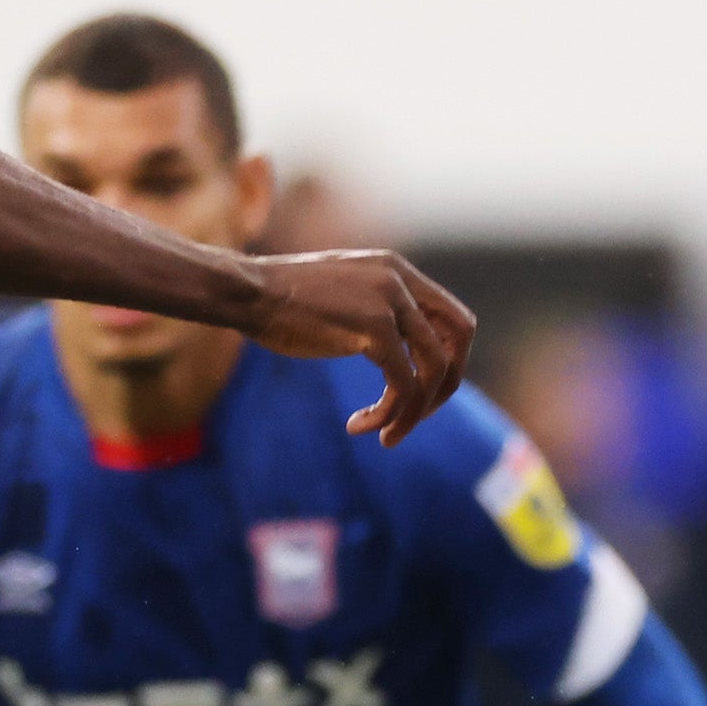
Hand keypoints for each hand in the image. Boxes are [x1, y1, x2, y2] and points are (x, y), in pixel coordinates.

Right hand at [250, 250, 477, 443]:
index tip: (423, 389)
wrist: (247, 293)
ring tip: (385, 435)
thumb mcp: (343, 296)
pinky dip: (391, 414)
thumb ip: (376, 311)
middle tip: (415, 416)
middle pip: (459, 340)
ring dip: (414, 412)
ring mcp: (390, 302)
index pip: (454, 317)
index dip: (449, 359)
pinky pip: (404, 385)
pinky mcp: (375, 329)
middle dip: (444, 386)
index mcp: (396, 270)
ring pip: (433, 370)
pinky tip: (361, 426)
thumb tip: (397, 349)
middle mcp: (400, 281)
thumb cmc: (281, 302)